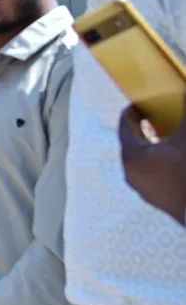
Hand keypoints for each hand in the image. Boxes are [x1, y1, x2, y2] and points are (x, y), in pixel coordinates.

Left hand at [119, 99, 185, 223]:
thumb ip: (185, 110)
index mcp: (132, 156)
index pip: (125, 125)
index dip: (133, 111)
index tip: (141, 103)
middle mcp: (131, 174)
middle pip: (133, 143)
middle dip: (144, 128)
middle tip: (154, 117)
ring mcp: (144, 190)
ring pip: (143, 161)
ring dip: (154, 147)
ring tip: (167, 137)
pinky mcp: (159, 202)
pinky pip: (154, 175)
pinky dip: (162, 163)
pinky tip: (177, 159)